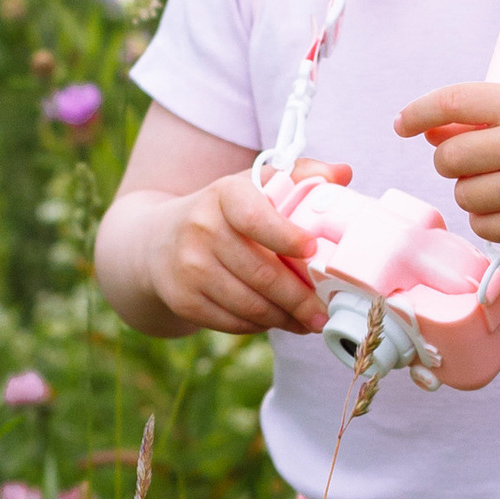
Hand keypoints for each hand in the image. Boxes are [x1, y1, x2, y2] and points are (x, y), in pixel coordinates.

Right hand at [144, 160, 348, 334]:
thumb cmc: (223, 214)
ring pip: (251, 305)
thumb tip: (344, 173)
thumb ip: (298, 175)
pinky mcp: (183, 300)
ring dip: (285, 318)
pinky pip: (234, 322)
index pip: (256, 218)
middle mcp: (201, 229)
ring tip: (308, 321)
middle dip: (300, 298)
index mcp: (224, 194)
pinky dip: (261, 325)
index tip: (314, 250)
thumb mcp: (251, 186)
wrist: (156, 242)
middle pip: (262, 273)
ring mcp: (188, 267)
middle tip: (325, 311)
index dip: (287, 236)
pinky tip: (276, 321)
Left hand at [392, 83, 499, 247]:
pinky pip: (482, 225)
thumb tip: (426, 131)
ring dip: (471, 190)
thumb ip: (483, 117)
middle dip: (450, 160)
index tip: (402, 124)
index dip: (420, 112)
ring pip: (463, 194)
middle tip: (474, 161)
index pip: (454, 102)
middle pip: (448, 157)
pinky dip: (488, 218)